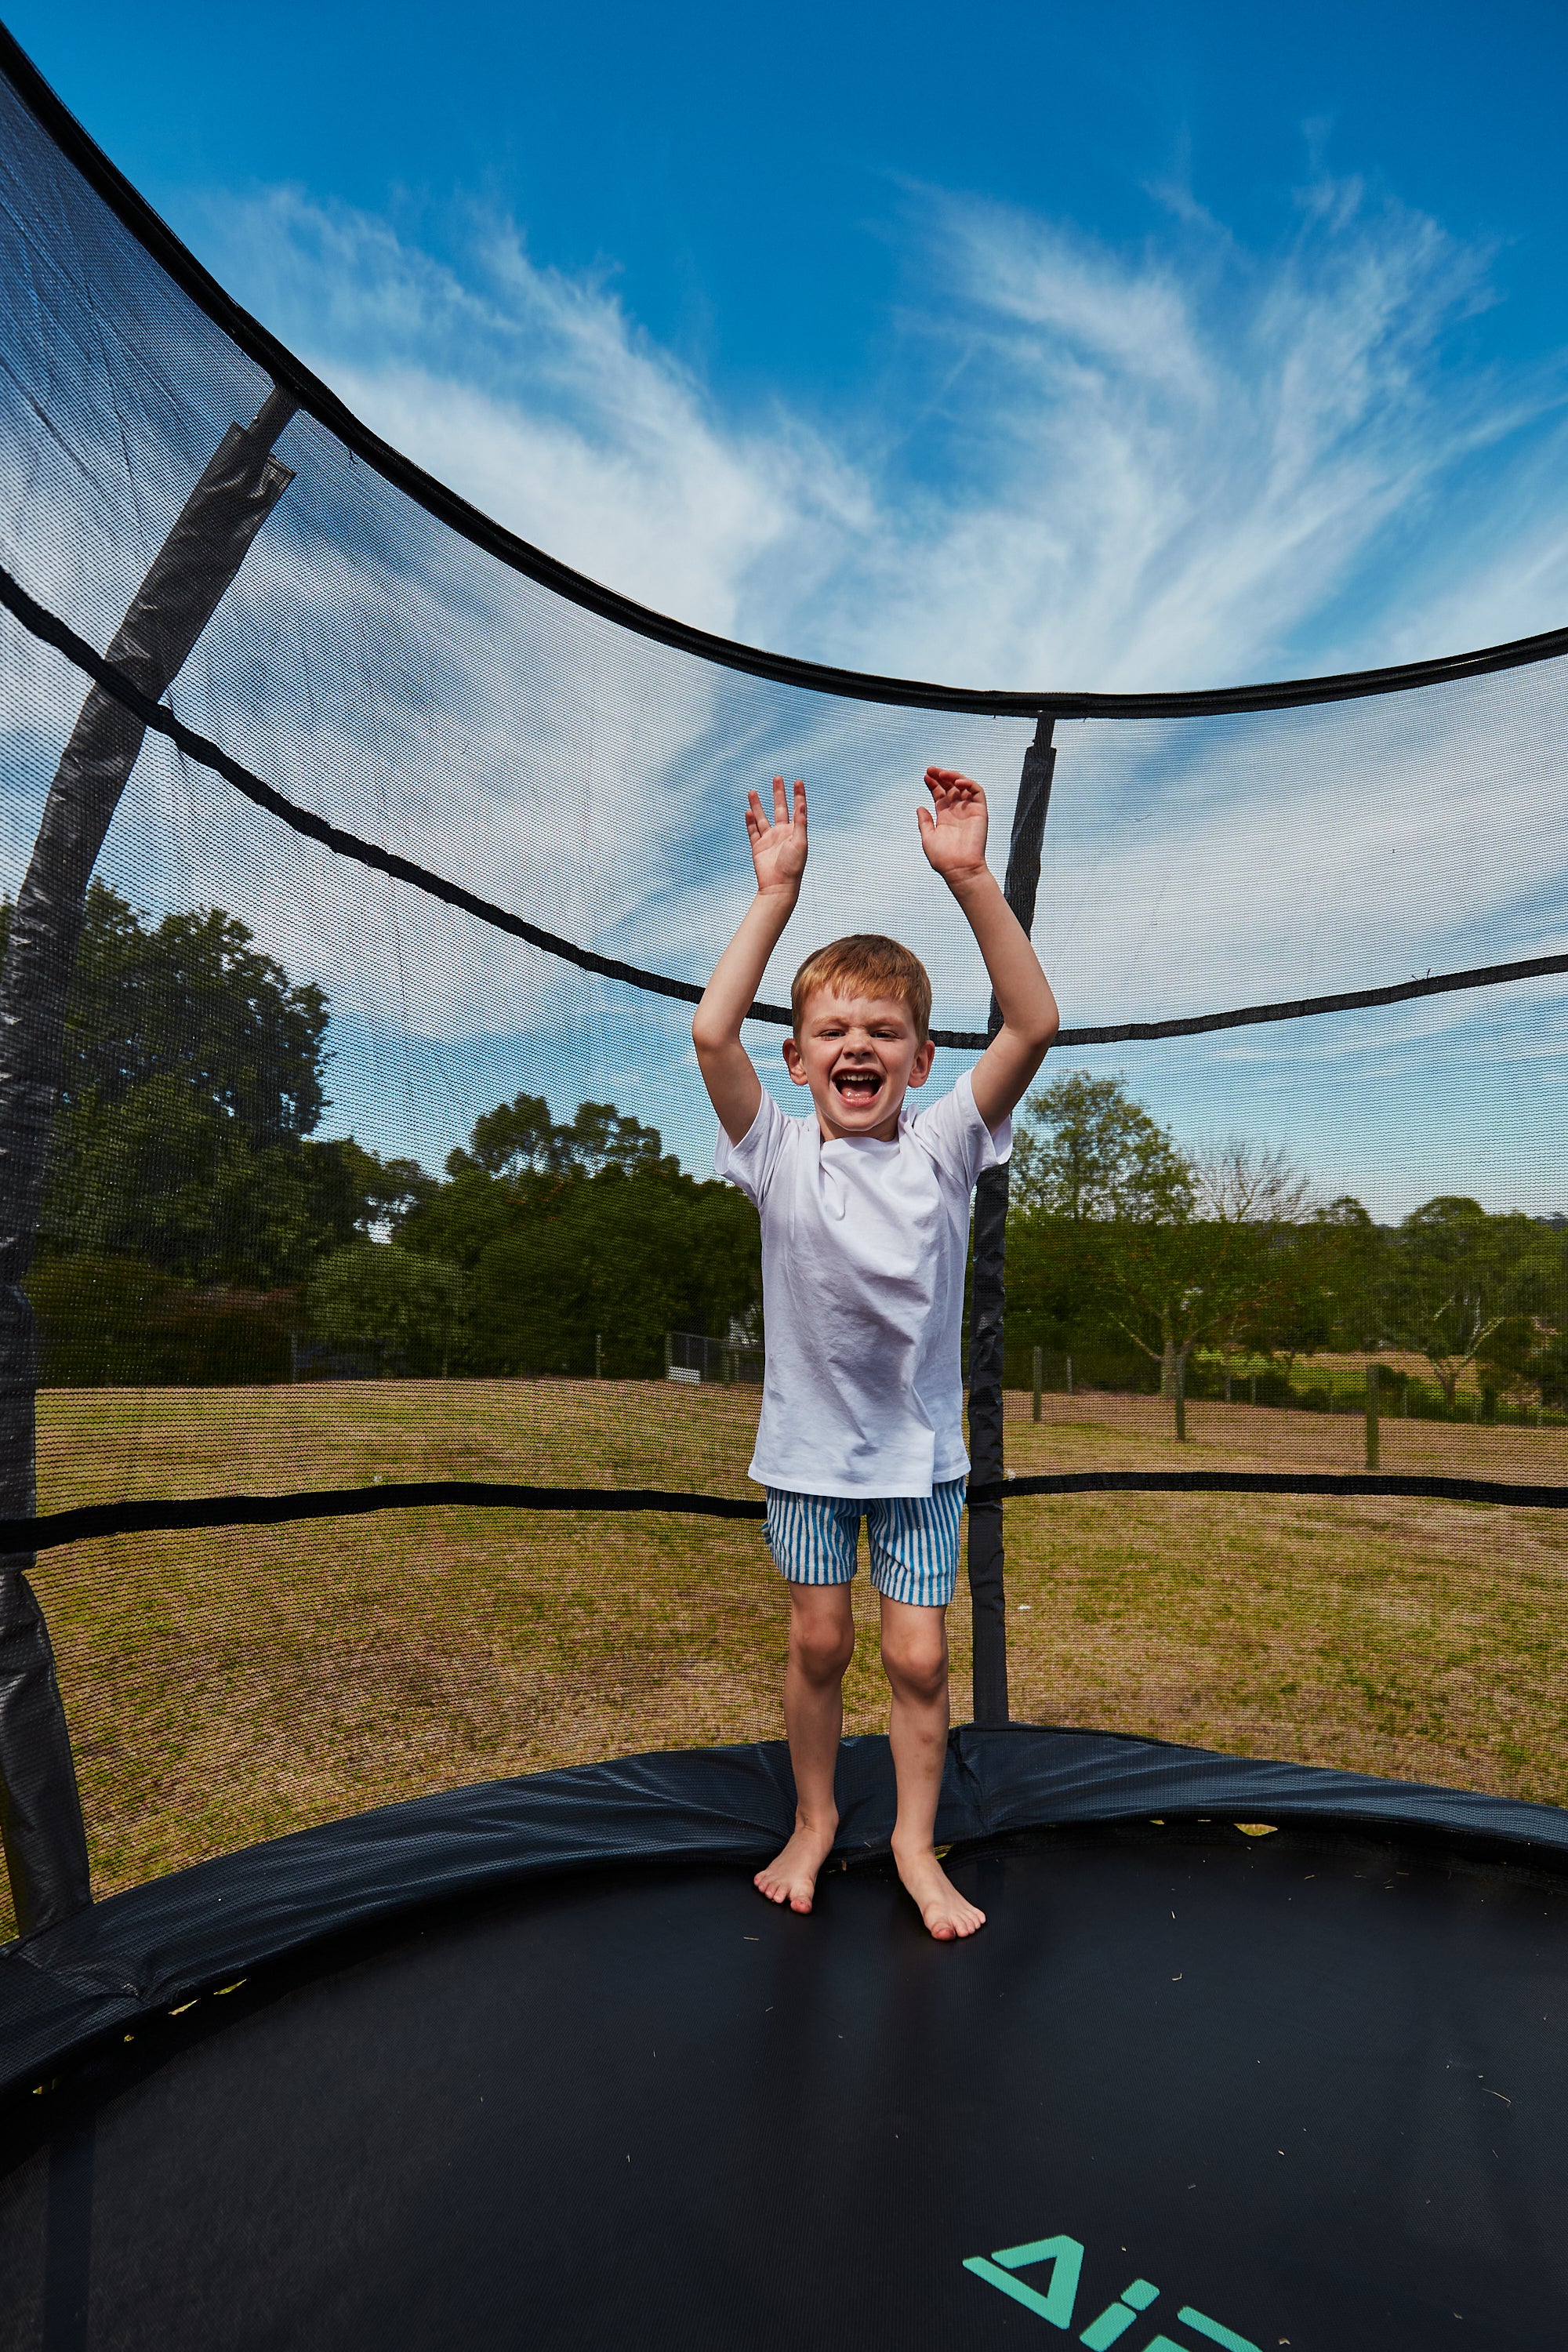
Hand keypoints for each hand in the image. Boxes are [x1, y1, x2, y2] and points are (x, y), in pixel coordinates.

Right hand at [747, 775, 807, 895]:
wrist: (779, 886)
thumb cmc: (793, 866)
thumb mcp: (800, 843)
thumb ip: (800, 823)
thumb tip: (801, 805)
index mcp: (795, 831)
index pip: (797, 808)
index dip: (798, 795)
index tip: (798, 781)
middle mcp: (782, 833)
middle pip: (780, 808)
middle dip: (778, 793)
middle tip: (777, 778)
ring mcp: (769, 839)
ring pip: (762, 817)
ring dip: (758, 804)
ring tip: (752, 791)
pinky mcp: (758, 847)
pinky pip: (753, 831)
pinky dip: (750, 821)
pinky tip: (748, 811)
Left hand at [917, 767, 988, 883]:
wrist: (959, 869)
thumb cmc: (943, 859)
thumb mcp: (928, 838)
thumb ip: (924, 822)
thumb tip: (919, 807)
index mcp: (944, 817)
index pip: (940, 794)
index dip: (933, 784)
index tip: (925, 776)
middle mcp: (957, 812)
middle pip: (950, 787)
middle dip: (941, 776)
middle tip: (931, 770)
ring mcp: (968, 811)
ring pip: (963, 786)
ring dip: (954, 777)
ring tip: (942, 774)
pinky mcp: (980, 812)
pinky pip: (977, 792)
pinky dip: (969, 783)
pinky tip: (957, 782)